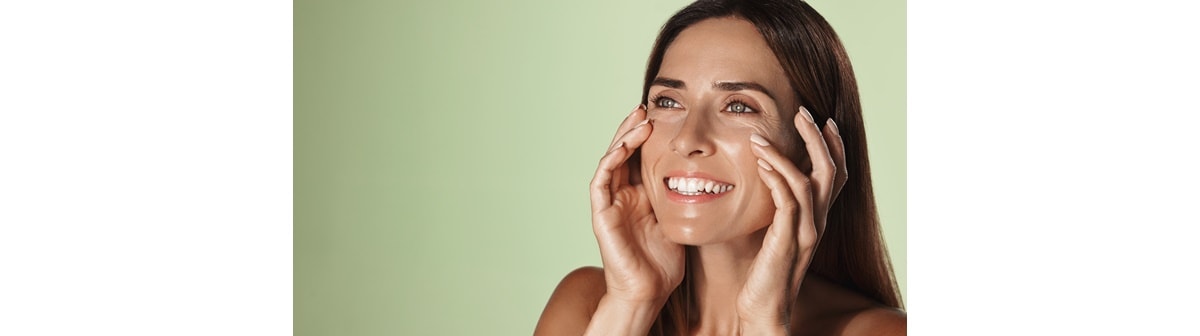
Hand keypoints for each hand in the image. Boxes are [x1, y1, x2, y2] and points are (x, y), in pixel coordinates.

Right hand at [590, 104, 684, 304]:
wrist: (649, 291)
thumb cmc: (664, 262)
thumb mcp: (679, 219)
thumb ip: (684, 196)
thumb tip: (710, 174)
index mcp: (637, 195)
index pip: (638, 156)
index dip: (646, 135)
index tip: (661, 115)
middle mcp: (620, 195)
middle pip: (622, 152)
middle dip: (632, 128)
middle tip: (645, 107)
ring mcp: (609, 204)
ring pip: (610, 160)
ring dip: (622, 138)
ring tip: (638, 120)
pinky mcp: (601, 214)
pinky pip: (600, 181)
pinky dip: (611, 160)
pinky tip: (624, 146)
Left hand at [736, 107, 848, 330]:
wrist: (765, 309)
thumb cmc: (764, 271)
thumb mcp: (775, 233)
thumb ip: (779, 208)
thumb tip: (768, 176)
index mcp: (817, 219)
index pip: (837, 176)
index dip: (835, 147)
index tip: (824, 120)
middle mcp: (818, 223)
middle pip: (831, 171)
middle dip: (818, 139)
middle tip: (802, 113)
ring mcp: (806, 232)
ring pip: (810, 182)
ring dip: (787, 153)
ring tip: (762, 136)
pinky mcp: (789, 241)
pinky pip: (789, 201)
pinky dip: (776, 177)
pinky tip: (761, 163)